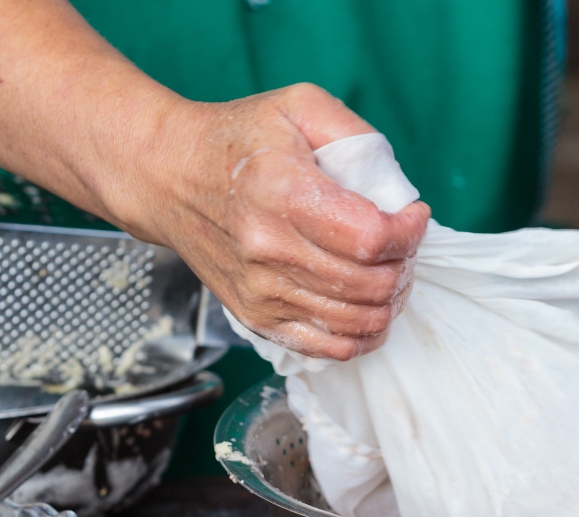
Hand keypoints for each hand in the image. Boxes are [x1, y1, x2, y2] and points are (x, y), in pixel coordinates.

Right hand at [105, 84, 430, 359]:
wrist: (166, 177)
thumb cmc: (235, 142)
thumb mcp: (299, 106)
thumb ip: (358, 137)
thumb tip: (398, 192)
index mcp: (283, 194)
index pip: (373, 238)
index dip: (409, 231)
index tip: (412, 214)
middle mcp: (269, 250)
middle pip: (372, 284)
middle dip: (405, 263)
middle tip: (401, 242)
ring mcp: (261, 292)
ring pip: (359, 321)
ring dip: (391, 298)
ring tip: (387, 269)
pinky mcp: (257, 318)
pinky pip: (330, 348)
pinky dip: (363, 334)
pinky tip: (367, 305)